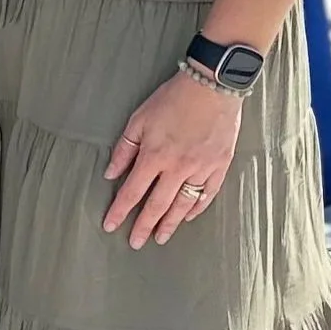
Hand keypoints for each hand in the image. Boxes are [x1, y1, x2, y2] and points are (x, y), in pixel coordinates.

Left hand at [100, 70, 240, 248]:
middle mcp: (178, 168)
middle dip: (144, 226)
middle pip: (157, 205)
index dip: (120, 211)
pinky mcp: (220, 166)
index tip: (110, 226)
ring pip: (183, 204)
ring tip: (160, 238)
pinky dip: (196, 208)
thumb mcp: (139, 118)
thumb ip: (124, 148)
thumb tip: (111, 173)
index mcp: (155, 156)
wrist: (212, 86)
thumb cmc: (173, 99)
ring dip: (170, 223)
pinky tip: (187, 216)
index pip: (132, 192)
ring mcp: (201, 169)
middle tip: (135, 243)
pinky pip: (207, 194)